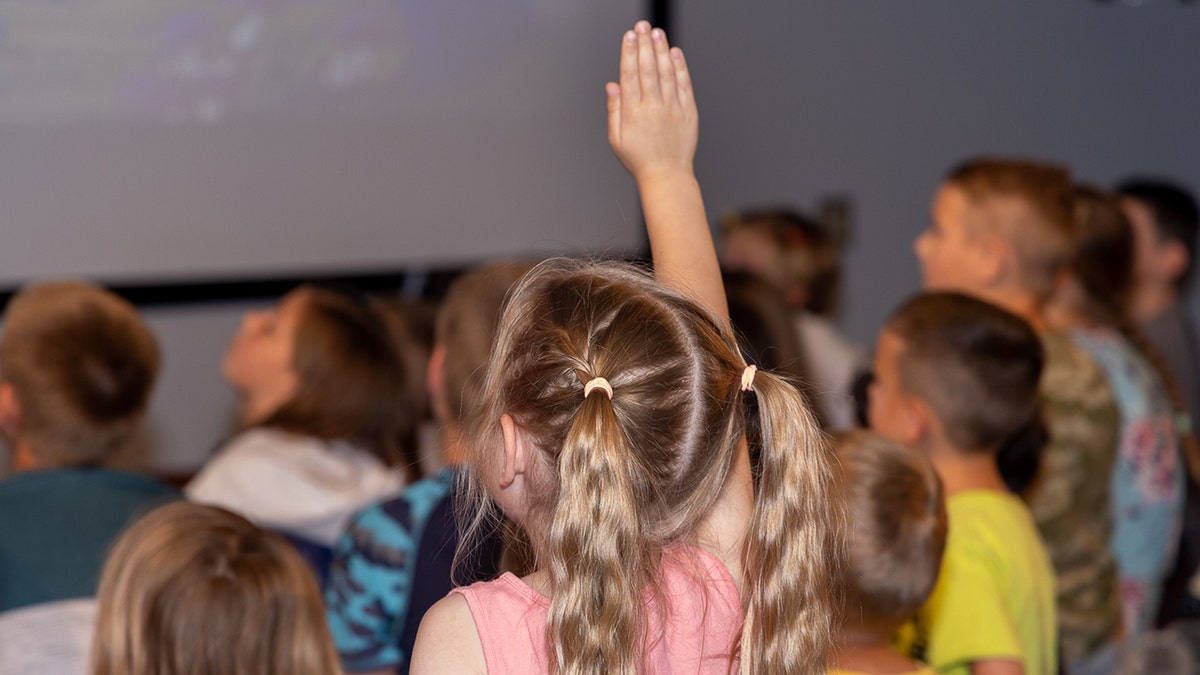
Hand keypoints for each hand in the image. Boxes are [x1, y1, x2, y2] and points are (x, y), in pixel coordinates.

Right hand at [606, 21, 697, 183]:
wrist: (667, 175)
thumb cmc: (639, 160)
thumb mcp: (616, 139)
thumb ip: (614, 111)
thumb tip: (612, 86)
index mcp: (632, 113)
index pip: (629, 75)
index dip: (629, 53)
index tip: (629, 36)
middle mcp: (653, 107)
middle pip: (648, 69)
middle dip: (645, 44)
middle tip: (643, 25)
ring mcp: (672, 108)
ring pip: (667, 73)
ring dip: (662, 50)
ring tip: (658, 32)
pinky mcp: (688, 112)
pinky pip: (684, 85)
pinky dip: (680, 68)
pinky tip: (675, 53)